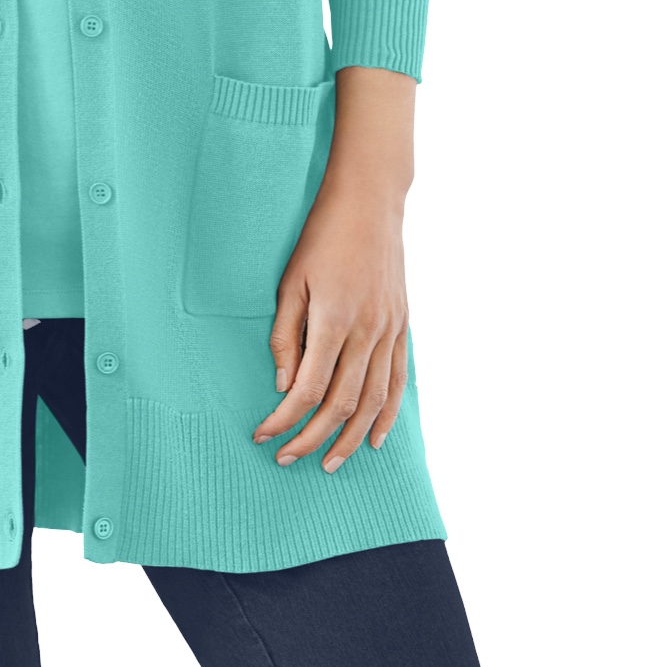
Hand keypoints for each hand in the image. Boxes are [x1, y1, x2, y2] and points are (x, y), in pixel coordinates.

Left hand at [252, 65, 414, 472]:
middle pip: (341, 404)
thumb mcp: (290, 280)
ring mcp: (390, 331)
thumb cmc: (321, 236)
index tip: (263, 434)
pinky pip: (398, 383)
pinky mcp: (402, 327)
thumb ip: (286, 335)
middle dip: (312, 438)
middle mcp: (368, 331)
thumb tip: (284, 386)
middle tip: (286, 459)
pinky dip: (387, 416)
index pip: (310, 388)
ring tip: (328, 463)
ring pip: (373, 401)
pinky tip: (373, 440)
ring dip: (349, 438)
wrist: (370, 202)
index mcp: (334, 319)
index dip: (286, 419)